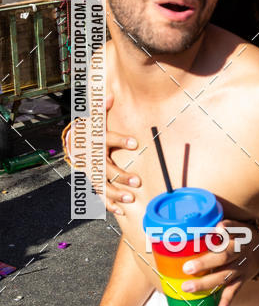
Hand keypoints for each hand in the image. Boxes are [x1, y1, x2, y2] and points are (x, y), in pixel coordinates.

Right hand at [102, 95, 140, 214]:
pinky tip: (120, 210)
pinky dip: (108, 203)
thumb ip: (102, 109)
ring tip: (131, 199)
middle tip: (138, 181)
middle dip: (121, 176)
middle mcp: (92, 158)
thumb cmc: (91, 130)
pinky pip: (100, 194)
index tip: (135, 143)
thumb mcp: (95, 118)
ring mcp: (92, 172)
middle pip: (105, 168)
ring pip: (102, 184)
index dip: (120, 140)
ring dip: (116, 193)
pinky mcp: (94, 181)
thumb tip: (109, 95)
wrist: (74, 144)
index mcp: (95, 140)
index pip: (107, 139)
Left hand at [180, 220, 258, 305]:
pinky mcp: (242, 279)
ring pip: (224, 276)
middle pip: (224, 256)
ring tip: (188, 287)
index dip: (226, 229)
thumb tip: (210, 226)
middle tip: (187, 268)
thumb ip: (226, 225)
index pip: (233, 230)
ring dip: (206, 283)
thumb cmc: (243, 236)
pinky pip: (234, 291)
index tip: (217, 230)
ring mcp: (241, 267)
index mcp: (239, 235)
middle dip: (205, 263)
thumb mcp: (239, 226)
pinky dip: (228, 300)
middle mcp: (240, 251)